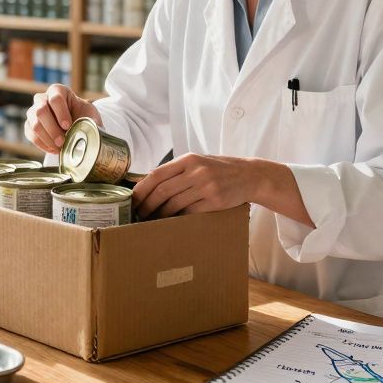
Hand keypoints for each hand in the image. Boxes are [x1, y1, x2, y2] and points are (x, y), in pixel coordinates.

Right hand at [25, 84, 100, 153]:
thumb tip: (94, 132)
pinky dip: (42, 144)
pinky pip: (30, 134)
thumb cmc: (83, 116)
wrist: (76, 124)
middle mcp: (42, 98)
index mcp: (58, 91)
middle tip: (62, 141)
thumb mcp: (90, 115)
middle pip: (41, 111)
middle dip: (52, 129)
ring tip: (60, 147)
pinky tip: (53, 149)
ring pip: (34, 124)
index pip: (55, 98)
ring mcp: (33, 112)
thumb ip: (92, 122)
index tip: (68, 126)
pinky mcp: (29, 125)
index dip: (61, 113)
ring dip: (47, 138)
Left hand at [132, 154, 311, 225]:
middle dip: (147, 205)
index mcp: (189, 159)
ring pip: (174, 204)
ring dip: (160, 214)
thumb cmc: (219, 170)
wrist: (250, 175)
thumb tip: (147, 185)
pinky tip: (172, 222)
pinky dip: (178, 218)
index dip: (142, 189)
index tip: (133, 200)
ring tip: (152, 220)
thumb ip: (177, 171)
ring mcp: (207, 186)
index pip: (158, 174)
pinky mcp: (215, 201)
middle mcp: (197, 171)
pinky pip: (190, 213)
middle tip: (139, 215)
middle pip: (162, 190)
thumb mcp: (198, 162)